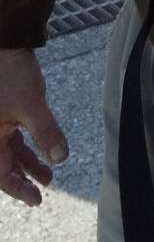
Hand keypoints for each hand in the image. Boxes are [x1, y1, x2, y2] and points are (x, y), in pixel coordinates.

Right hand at [0, 49, 67, 206]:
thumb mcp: (32, 106)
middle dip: (22, 179)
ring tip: (48, 175)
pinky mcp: (2, 111)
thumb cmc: (11, 73)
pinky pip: (10, 136)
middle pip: (1, 165)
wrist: (5, 42)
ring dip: (27, 162)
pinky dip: (25, 145)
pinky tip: (44, 149)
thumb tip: (61, 159)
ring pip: (7, 150)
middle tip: (41, 192)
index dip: (18, 189)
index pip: (0, 174)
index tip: (37, 200)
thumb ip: (46, 133)